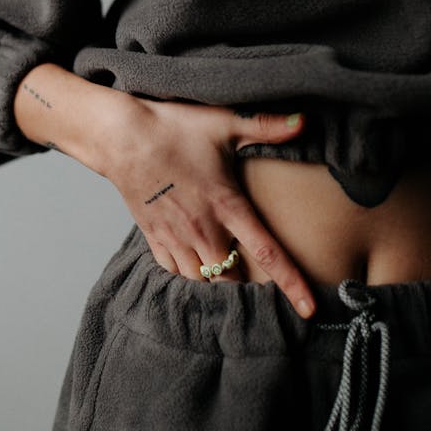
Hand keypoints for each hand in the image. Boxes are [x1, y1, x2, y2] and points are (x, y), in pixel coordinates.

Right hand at [100, 98, 316, 318]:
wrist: (121, 137)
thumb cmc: (172, 128)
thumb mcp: (222, 122)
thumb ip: (266, 126)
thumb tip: (305, 121)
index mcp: (227, 206)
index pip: (268, 253)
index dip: (292, 283)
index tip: (309, 309)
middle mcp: (203, 230)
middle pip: (231, 280)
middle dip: (247, 290)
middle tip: (262, 293)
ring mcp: (176, 237)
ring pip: (201, 282)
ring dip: (216, 285)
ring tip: (229, 283)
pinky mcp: (154, 238)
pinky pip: (174, 273)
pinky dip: (188, 277)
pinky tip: (196, 270)